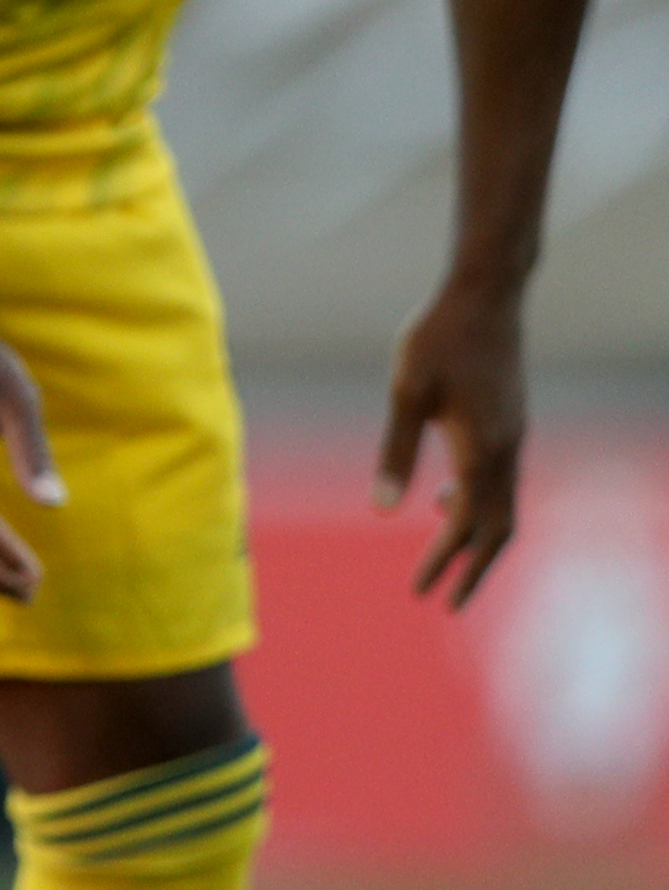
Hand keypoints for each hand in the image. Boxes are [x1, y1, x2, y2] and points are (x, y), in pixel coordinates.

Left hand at [376, 281, 525, 606]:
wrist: (485, 296)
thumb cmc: (437, 338)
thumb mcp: (405, 393)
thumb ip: (395, 452)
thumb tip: (384, 510)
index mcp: (480, 451)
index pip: (465, 526)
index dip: (444, 563)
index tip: (422, 594)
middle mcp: (506, 451)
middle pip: (497, 529)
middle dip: (472, 569)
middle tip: (446, 600)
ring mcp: (513, 436)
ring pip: (503, 504)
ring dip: (478, 536)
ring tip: (447, 556)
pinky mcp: (510, 421)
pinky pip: (500, 479)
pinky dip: (478, 501)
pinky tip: (445, 495)